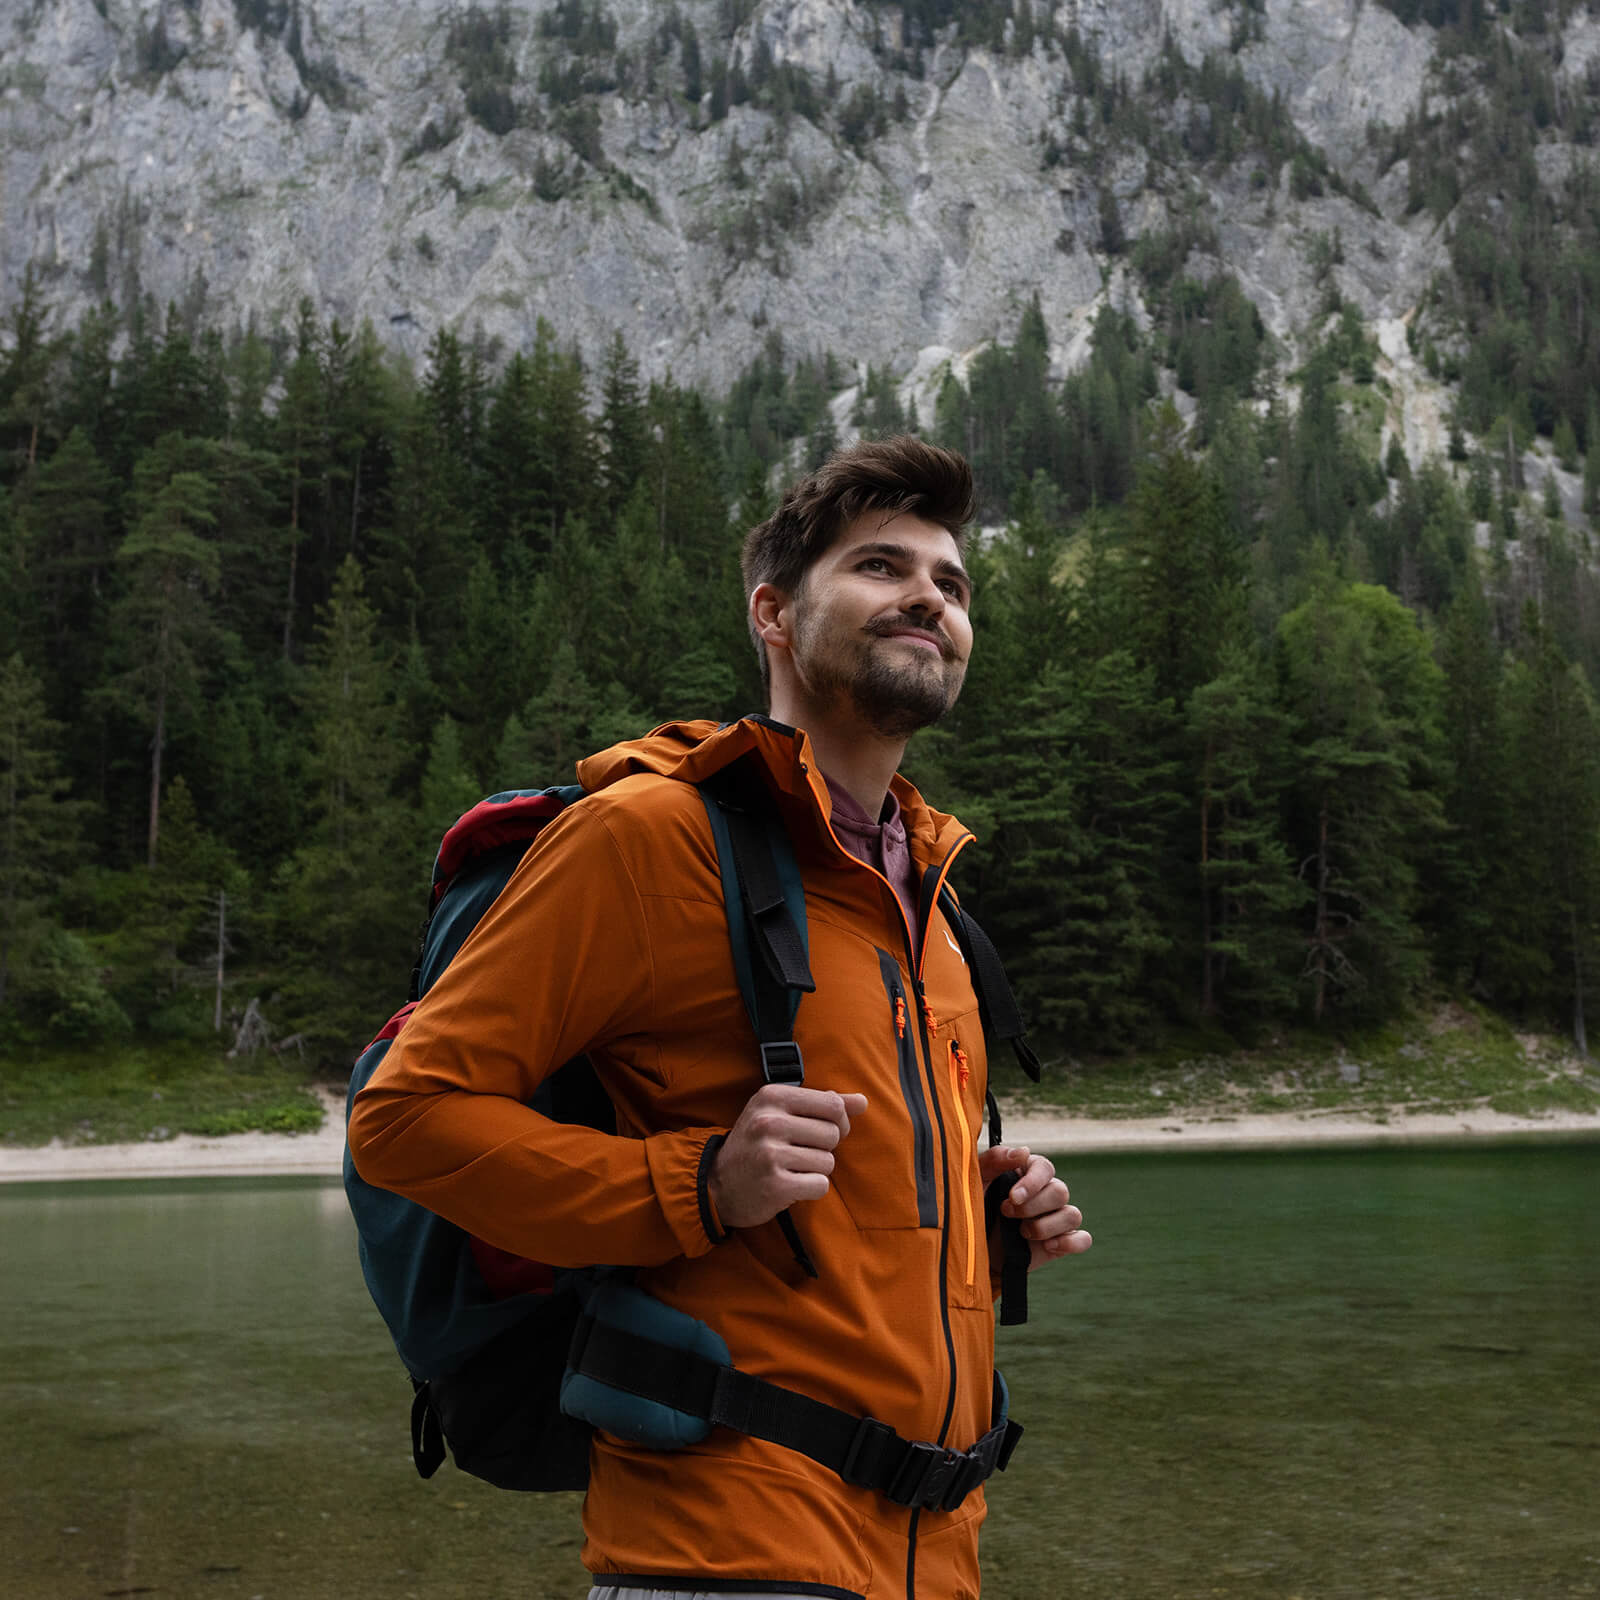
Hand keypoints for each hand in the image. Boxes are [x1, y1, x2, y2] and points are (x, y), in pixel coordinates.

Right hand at [708, 1085, 868, 1228]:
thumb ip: (824, 1105)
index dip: (838, 1121)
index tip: (821, 1130)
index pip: (833, 1105)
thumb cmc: (757, 1144)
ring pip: (828, 1162)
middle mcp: (769, 1121)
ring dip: (816, 1170)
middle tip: (798, 1153)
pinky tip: (790, 1185)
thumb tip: (863, 1101)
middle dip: (824, 1148)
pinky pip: (820, 1185)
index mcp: (772, 1096)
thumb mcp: (781, 1112)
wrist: (718, 1184)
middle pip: (833, 1134)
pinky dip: (811, 1189)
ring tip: (790, 1168)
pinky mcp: (775, 1185)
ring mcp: (770, 1154)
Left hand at [979, 1144, 1090, 1270]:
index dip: (1032, 1182)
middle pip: (1060, 1191)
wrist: (973, 1248)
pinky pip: (1083, 1239)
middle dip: (1033, 1206)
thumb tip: (1024, 1151)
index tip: (1012, 1197)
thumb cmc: (973, 1208)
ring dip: (1046, 1226)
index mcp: (1028, 1174)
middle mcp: (1046, 1193)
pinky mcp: (1061, 1242)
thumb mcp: (976, 1181)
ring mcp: (1055, 1218)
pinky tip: (1047, 1246)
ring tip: (1022, 1233)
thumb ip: (994, 1161)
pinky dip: (1069, 1243)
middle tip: (1007, 1213)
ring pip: (1072, 1215)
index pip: (1044, 1168)